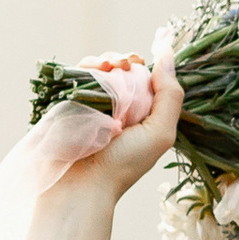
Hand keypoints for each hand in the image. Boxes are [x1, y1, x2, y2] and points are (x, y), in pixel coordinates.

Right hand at [21, 59, 183, 239]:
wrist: (80, 183)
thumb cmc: (123, 164)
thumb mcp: (160, 133)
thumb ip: (170, 97)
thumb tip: (167, 56)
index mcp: (141, 114)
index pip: (146, 79)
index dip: (146, 66)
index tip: (142, 61)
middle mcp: (118, 107)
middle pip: (123, 69)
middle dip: (125, 60)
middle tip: (125, 64)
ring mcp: (92, 103)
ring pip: (100, 68)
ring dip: (107, 59)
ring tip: (109, 66)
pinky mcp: (69, 101)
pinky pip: (77, 74)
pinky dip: (87, 65)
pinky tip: (95, 68)